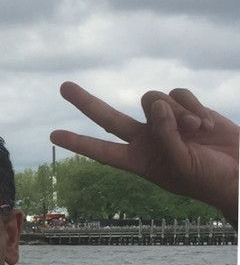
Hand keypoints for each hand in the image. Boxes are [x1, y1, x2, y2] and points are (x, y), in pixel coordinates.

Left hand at [50, 82, 238, 222]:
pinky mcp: (186, 107)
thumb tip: (157, 107)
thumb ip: (165, 136)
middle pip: (108, 116)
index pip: (102, 150)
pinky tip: (206, 123)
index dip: (78, 143)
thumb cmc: (210, 178)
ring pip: (152, 99)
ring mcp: (165, 122)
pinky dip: (192, 105)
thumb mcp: (181, 164)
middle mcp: (146, 138)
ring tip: (195, 130)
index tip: (53, 135)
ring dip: (176, 112)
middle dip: (86, 101)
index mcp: (139, 160)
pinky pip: (178, 94)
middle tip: (64, 86)